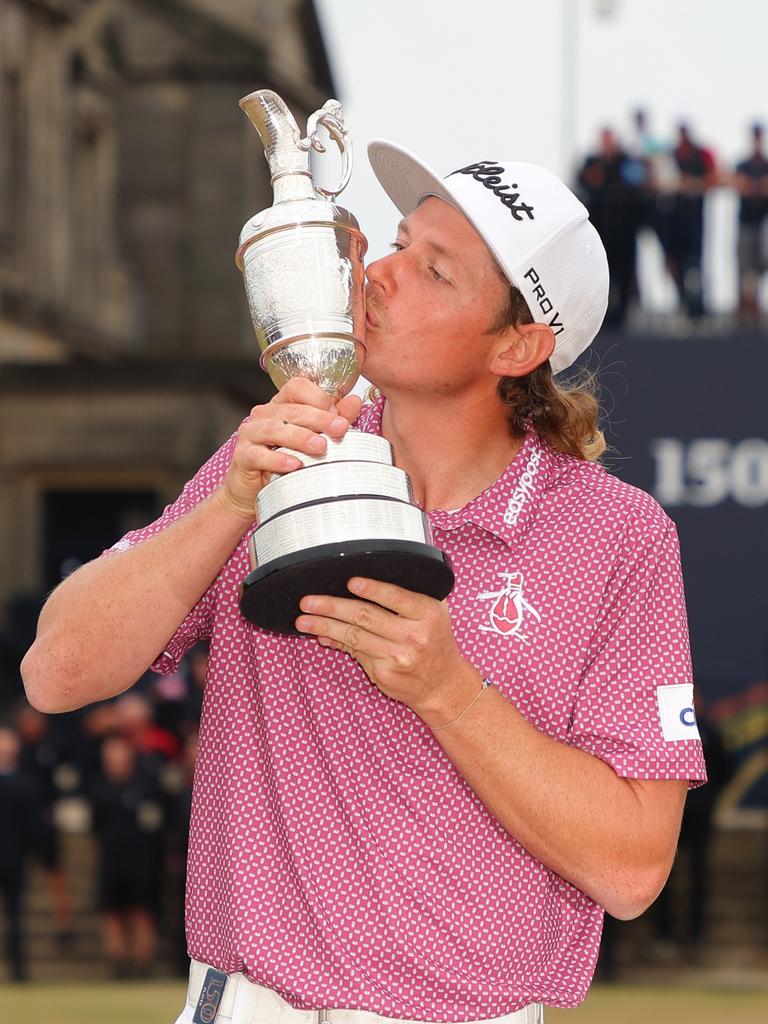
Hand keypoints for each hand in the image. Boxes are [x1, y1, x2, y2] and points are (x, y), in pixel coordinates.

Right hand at [219, 378, 361, 520]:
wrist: (253, 492)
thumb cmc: (284, 463)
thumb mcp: (311, 440)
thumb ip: (332, 420)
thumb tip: (354, 402)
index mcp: (281, 405)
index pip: (298, 387)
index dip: (321, 398)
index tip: (341, 417)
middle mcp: (264, 415)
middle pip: (292, 409)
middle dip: (319, 419)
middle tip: (340, 429)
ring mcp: (250, 434)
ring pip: (274, 428)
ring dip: (300, 436)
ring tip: (320, 447)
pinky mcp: (243, 456)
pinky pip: (258, 455)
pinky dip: (277, 459)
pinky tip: (294, 465)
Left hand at [295, 577, 481, 726]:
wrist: (444, 685)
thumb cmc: (435, 641)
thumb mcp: (431, 614)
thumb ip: (404, 599)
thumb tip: (357, 590)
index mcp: (427, 614)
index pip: (396, 598)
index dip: (372, 589)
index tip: (351, 582)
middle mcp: (414, 636)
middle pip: (366, 617)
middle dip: (333, 607)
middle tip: (309, 601)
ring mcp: (398, 657)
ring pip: (354, 637)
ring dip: (325, 626)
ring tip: (304, 620)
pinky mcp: (384, 674)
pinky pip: (355, 653)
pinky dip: (336, 642)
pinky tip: (323, 635)